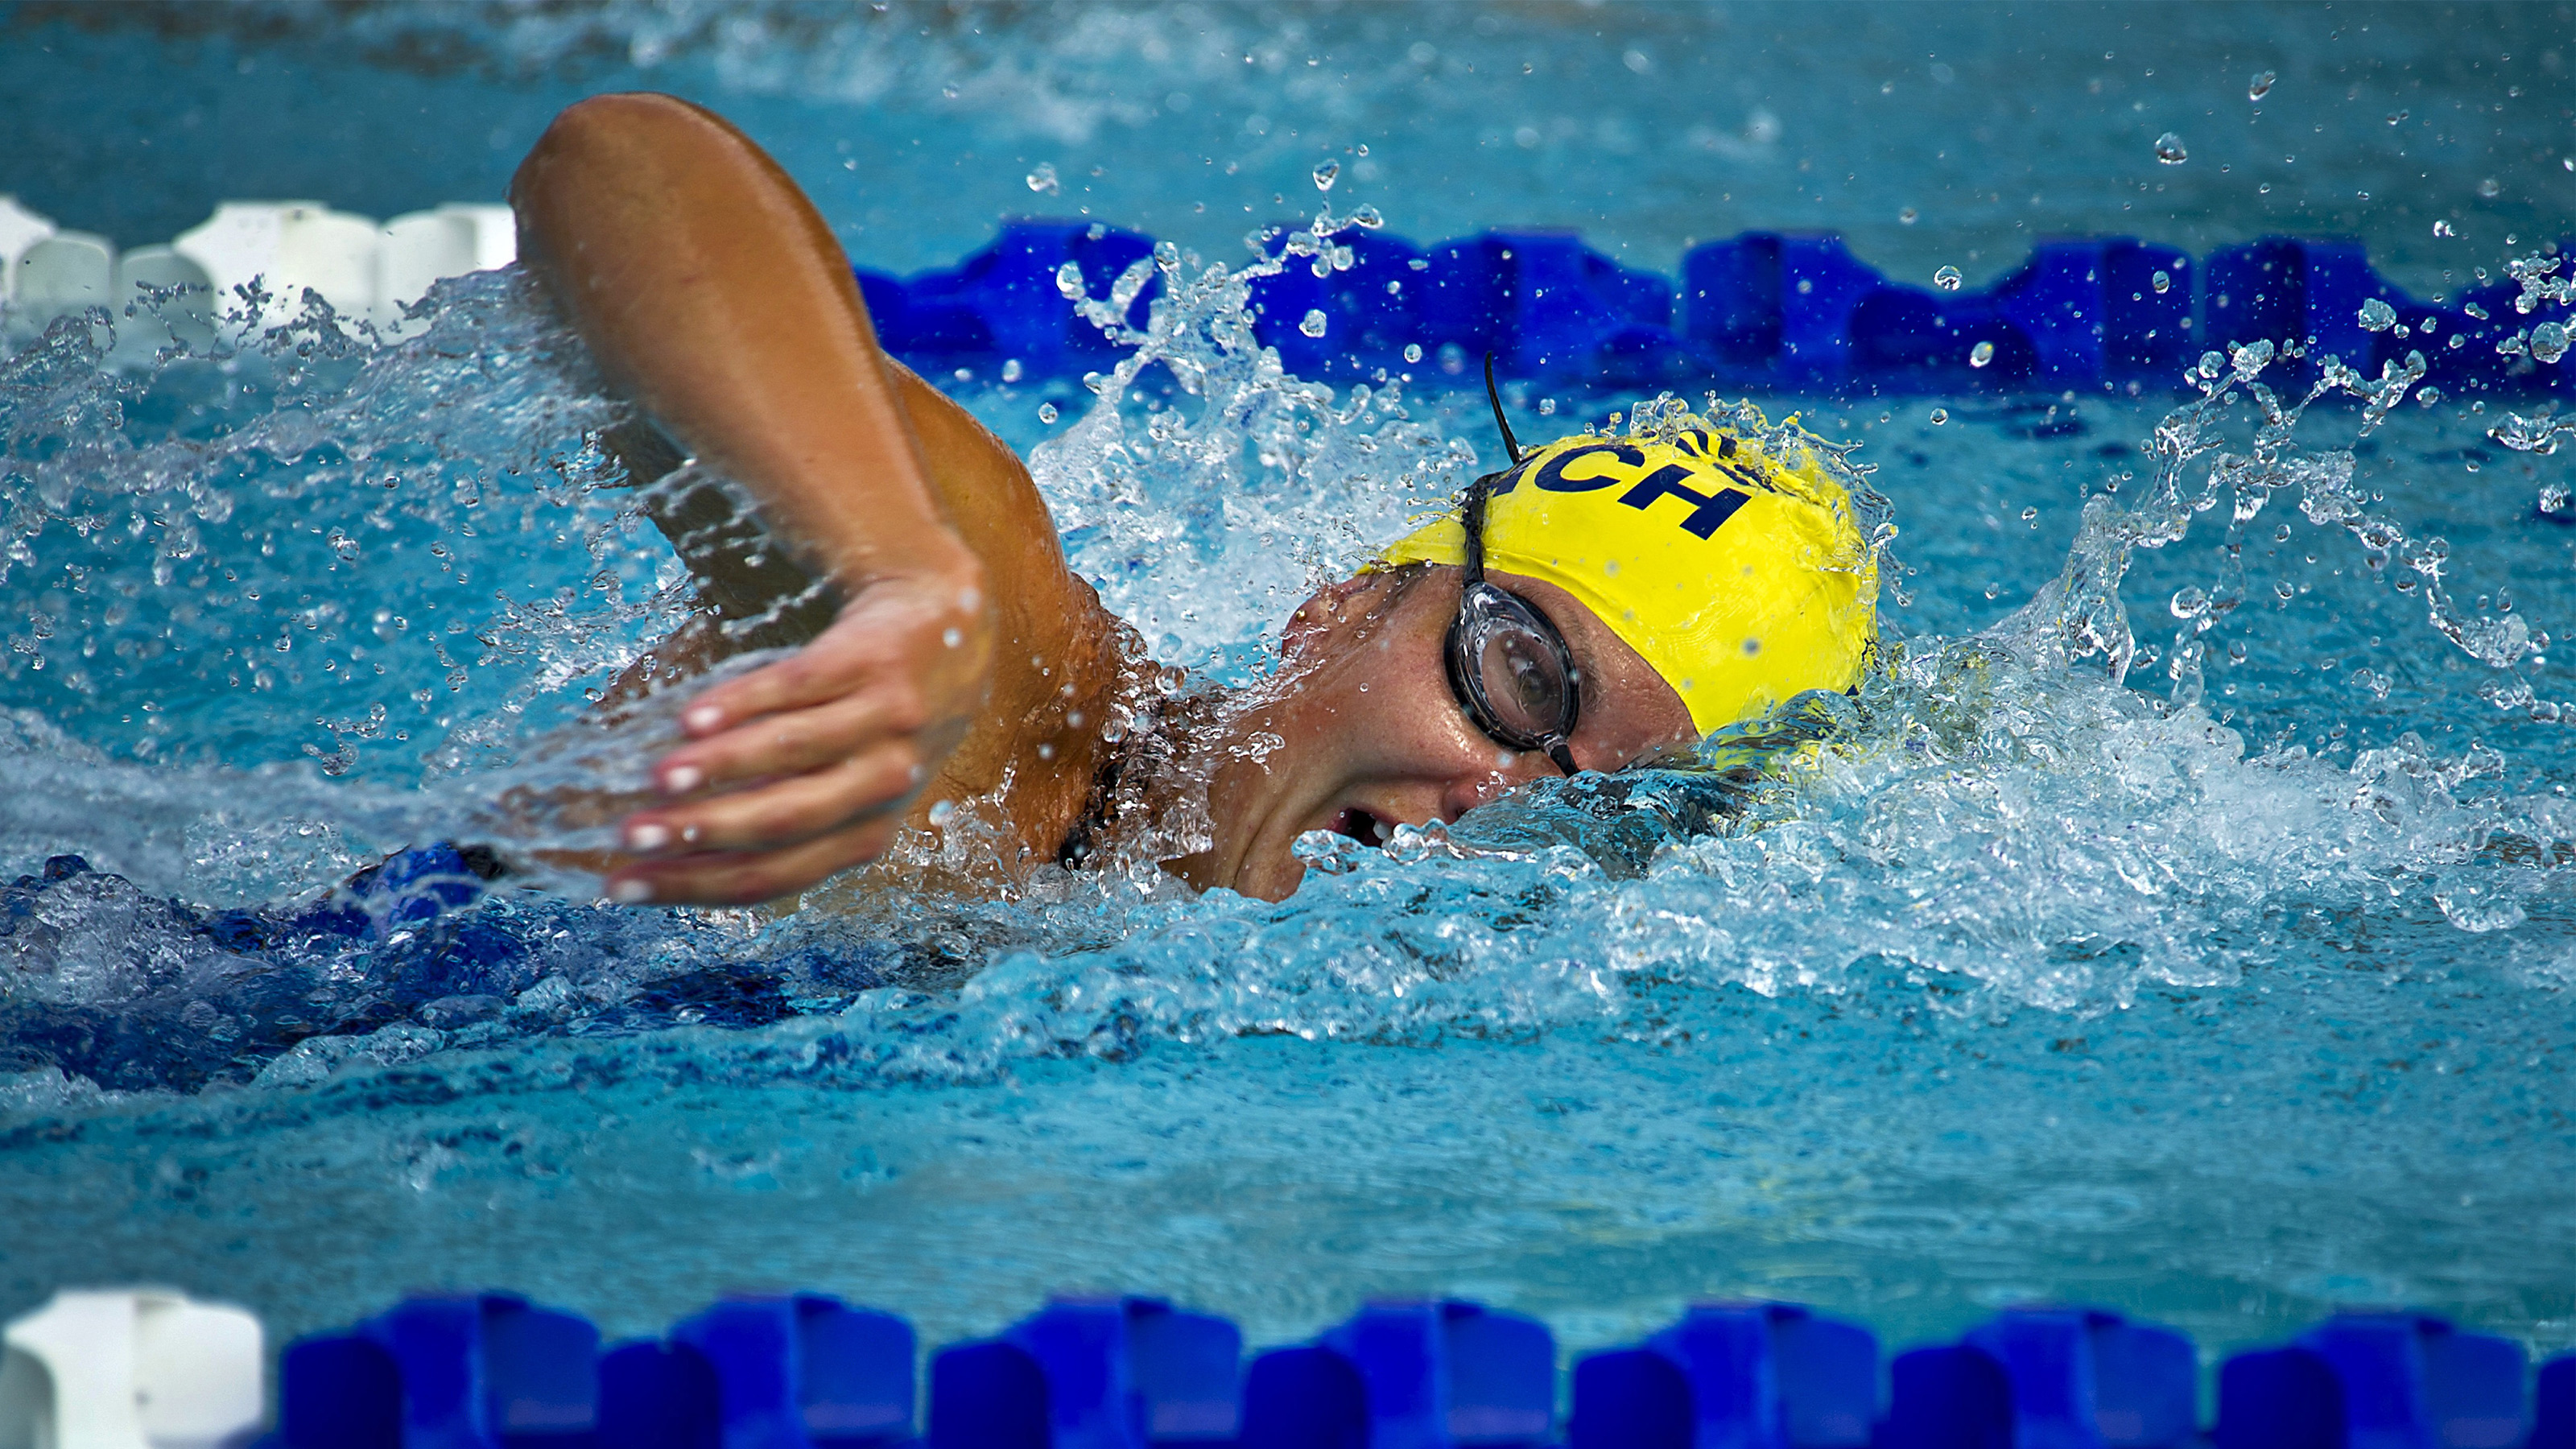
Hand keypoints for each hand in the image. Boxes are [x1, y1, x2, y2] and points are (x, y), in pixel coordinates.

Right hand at [602, 561, 990, 905]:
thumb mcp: (844, 782)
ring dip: (720, 768)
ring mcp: (884, 722)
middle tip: (630, 835)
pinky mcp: (873, 661)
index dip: (695, 885)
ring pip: (793, 754)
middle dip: (700, 834)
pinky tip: (693, 717)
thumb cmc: (872, 722)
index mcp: (865, 833)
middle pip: (783, 822)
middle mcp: (883, 785)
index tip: (622, 885)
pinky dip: (744, 703)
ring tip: (658, 777)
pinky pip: (801, 687)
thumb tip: (655, 842)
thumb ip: (770, 811)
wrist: (947, 625)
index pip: (773, 875)